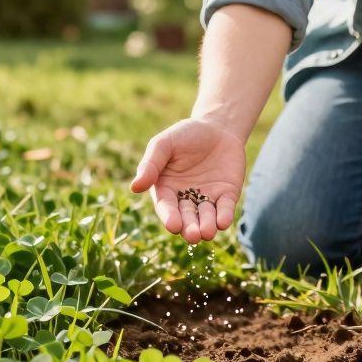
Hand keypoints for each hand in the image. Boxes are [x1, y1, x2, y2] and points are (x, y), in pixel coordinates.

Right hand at [131, 119, 246, 243]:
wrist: (216, 126)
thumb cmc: (184, 135)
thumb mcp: (164, 144)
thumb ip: (150, 165)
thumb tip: (134, 187)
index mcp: (166, 189)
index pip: (166, 207)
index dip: (170, 217)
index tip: (173, 226)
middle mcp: (186, 199)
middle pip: (186, 218)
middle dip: (189, 228)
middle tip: (193, 235)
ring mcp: (207, 198)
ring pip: (206, 218)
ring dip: (206, 226)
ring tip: (207, 232)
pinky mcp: (227, 195)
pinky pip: (225, 209)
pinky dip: (224, 217)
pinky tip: (223, 222)